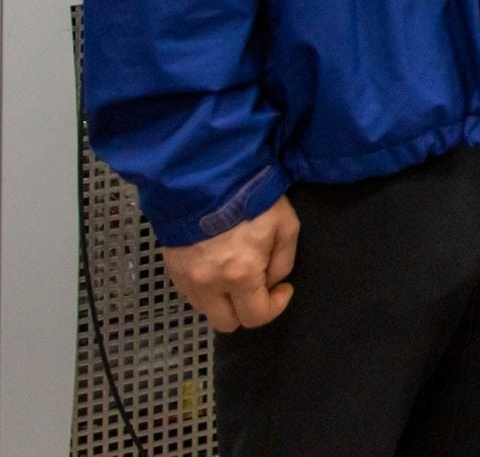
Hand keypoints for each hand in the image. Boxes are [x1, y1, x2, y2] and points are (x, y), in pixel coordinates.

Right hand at [161, 196, 298, 331]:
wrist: (204, 177)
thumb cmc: (251, 199)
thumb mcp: (285, 225)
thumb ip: (283, 261)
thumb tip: (273, 282)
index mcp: (240, 275)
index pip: (256, 317)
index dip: (275, 307)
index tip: (282, 288)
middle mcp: (209, 284)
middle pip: (227, 323)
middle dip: (246, 310)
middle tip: (257, 285)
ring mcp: (186, 279)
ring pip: (207, 310)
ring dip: (225, 300)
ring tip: (236, 273)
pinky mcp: (172, 270)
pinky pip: (191, 294)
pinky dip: (207, 289)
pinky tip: (217, 266)